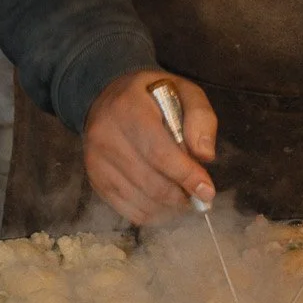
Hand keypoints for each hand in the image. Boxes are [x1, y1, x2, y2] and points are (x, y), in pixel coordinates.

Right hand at [82, 70, 217, 224]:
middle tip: (199, 196)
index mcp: (129, 109)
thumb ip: (200, 117)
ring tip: (182, 195)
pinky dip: (152, 212)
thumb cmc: (151, 95)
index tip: (207, 191)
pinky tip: (163, 202)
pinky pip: (128, 209)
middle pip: (150, 181)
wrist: (106, 96)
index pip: (159, 152)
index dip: (185, 175)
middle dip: (180, 195)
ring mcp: (96, 161)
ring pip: (140, 200)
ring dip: (168, 206)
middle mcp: (106, 136)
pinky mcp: (95, 179)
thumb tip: (205, 155)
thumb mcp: (183, 90)